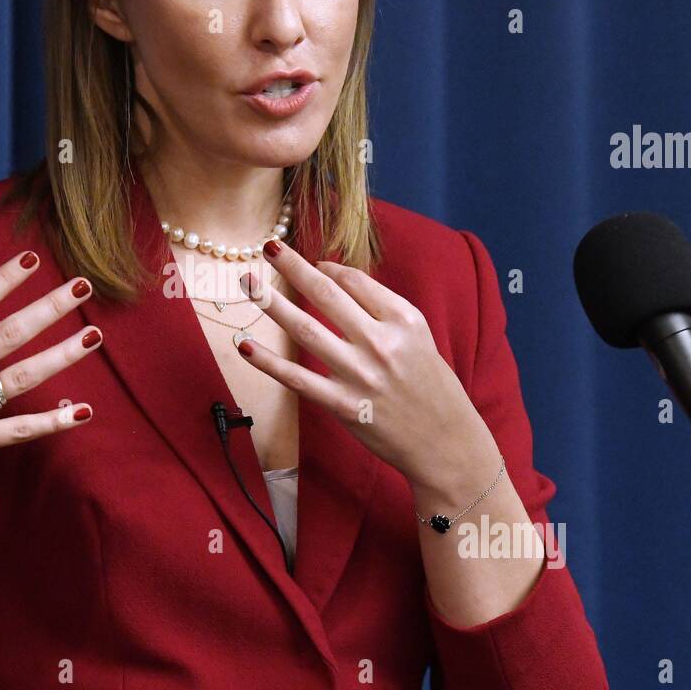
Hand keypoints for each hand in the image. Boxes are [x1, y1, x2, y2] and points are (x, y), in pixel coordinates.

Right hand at [0, 250, 101, 546]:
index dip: (3, 280)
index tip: (31, 259)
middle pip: (9, 332)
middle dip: (50, 306)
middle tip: (83, 284)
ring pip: (22, 376)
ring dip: (63, 355)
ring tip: (96, 337)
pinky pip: (17, 430)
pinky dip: (51, 422)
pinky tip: (82, 412)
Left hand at [235, 239, 489, 489]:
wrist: (445, 442)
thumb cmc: (430, 385)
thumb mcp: (418, 337)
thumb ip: (382, 309)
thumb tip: (335, 278)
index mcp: (404, 320)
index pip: (355, 282)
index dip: (327, 268)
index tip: (310, 262)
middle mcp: (382, 343)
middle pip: (327, 296)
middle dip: (294, 268)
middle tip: (269, 247)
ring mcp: (360, 375)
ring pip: (306, 331)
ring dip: (272, 304)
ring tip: (247, 283)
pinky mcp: (343, 406)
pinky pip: (297, 379)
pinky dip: (268, 362)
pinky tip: (245, 346)